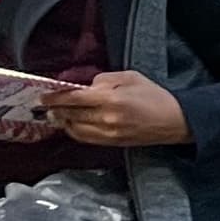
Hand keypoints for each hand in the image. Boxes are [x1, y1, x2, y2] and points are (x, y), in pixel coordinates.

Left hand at [46, 69, 188, 148]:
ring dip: (63, 122)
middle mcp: (107, 118)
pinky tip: (72, 125)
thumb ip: (105, 79)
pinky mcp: (113, 143)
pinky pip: (85, 138)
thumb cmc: (155, 96)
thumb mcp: (131, 77)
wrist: (176, 121)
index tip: (43, 96)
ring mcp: (109, 133)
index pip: (73, 98)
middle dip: (55, 110)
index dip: (55, 98)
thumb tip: (86, 86)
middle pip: (70, 115)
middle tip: (46, 105)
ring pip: (75, 129)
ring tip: (57, 115)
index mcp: (111, 98)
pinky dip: (74, 131)